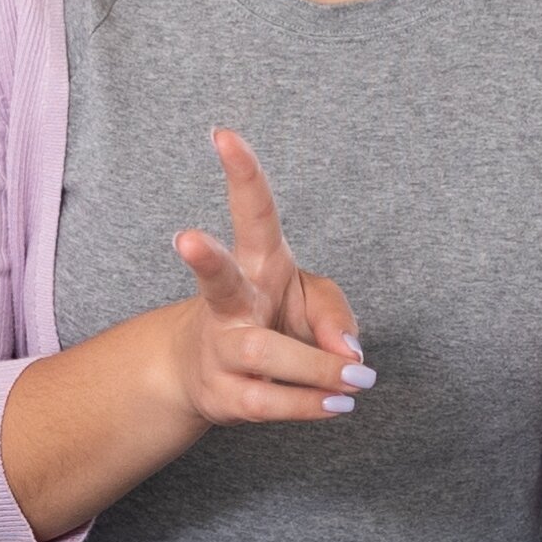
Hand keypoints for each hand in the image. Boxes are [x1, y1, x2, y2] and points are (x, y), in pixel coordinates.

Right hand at [163, 129, 370, 434]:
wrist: (205, 374)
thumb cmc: (272, 318)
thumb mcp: (311, 300)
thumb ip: (336, 314)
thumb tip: (349, 356)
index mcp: (256, 263)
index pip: (251, 212)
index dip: (241, 173)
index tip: (223, 136)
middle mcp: (230, 303)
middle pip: (217, 281)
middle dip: (204, 259)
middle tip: (185, 238)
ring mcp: (219, 349)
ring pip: (260, 354)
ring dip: (312, 366)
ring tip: (356, 378)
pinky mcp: (223, 395)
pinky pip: (269, 402)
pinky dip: (308, 404)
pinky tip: (336, 404)